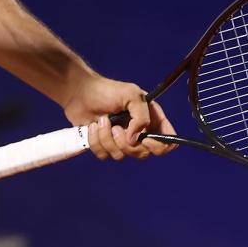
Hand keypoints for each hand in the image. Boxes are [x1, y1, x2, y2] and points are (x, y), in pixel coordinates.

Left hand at [62, 75, 177, 160]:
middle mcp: (139, 132)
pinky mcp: (105, 145)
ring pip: (121, 156)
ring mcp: (121, 140)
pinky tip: (92, 126)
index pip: (167, 141)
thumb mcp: (132, 95)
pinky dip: (96, 141)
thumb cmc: (108, 90)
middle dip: (127, 144)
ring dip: (108, 139)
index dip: (160, 146)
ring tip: (101, 121)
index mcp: (151, 119)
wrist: (80, 92)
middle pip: (144, 153)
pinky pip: (104, 155)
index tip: (145, 140)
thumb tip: (135, 140)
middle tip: (116, 128)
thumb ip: (141, 116)